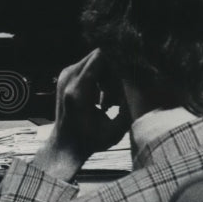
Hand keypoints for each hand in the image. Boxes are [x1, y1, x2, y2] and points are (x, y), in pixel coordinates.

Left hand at [32, 50, 130, 180]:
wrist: (66, 145)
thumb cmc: (91, 141)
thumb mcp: (115, 131)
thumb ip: (128, 107)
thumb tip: (138, 83)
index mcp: (77, 90)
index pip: (100, 56)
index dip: (118, 64)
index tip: (127, 80)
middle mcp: (68, 78)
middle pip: (99, 56)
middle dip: (113, 71)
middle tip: (117, 96)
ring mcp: (65, 75)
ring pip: (95, 60)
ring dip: (107, 76)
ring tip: (109, 101)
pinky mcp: (66, 76)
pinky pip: (89, 66)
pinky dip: (99, 78)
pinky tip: (101, 100)